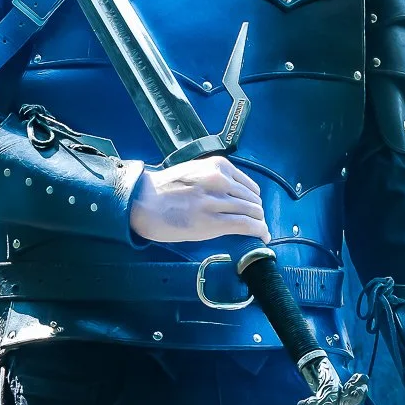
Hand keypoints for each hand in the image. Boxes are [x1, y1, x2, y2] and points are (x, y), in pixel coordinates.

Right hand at [128, 155, 270, 245]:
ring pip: (253, 212)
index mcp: (217, 166)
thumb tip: (235, 196)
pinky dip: (259, 231)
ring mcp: (217, 201)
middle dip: (258, 213)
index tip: (254, 209)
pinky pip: (246, 225)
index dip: (254, 200)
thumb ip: (215, 179)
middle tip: (256, 224)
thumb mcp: (194, 173)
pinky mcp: (213, 222)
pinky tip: (262, 237)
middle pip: (253, 199)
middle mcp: (220, 180)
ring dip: (260, 223)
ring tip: (260, 231)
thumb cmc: (165, 189)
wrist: (142, 202)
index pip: (249, 186)